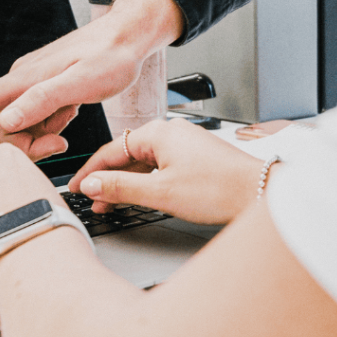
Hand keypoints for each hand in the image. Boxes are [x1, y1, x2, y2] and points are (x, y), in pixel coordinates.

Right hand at [0, 0, 183, 158]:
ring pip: (18, 126)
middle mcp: (23, 81)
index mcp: (25, 79)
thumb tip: (6, 120)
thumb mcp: (82, 82)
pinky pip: (35, 120)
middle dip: (20, 143)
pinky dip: (48, 128)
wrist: (128, 37)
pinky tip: (69, 117)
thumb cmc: (110, 56)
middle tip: (57, 142)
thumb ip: (44, 101)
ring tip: (66, 128)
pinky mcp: (45, 91)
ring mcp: (33, 86)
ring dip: (38, 137)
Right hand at [68, 118, 266, 224]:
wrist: (260, 193)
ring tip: (113, 204)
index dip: (89, 171)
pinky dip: (146, 181)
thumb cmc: (218, 189)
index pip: (110, 150)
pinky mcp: (195, 156)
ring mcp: (184, 143)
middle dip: (107, 179)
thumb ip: (120, 186)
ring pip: (144, 161)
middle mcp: (170, 132)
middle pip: (127, 155)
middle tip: (93, 202)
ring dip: (127, 182)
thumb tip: (91, 184)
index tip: (76, 187)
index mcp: (158, 132)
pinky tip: (142, 196)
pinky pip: (160, 165)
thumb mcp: (160, 192)